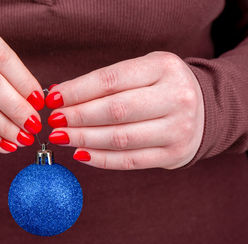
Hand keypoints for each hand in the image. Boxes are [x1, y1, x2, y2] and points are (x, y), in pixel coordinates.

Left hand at [46, 52, 204, 169]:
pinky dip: (100, 159)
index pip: (110, 80)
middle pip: (114, 111)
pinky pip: (129, 161)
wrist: (204, 109)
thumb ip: (105, 83)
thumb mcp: (142, 71)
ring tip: (60, 137)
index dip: (77, 91)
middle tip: (53, 121)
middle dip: (77, 117)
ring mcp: (178, 129)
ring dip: (83, 139)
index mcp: (163, 68)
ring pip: (120, 138)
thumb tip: (60, 95)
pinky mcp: (173, 154)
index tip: (53, 99)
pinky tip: (80, 154)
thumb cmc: (160, 87)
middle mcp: (176, 97)